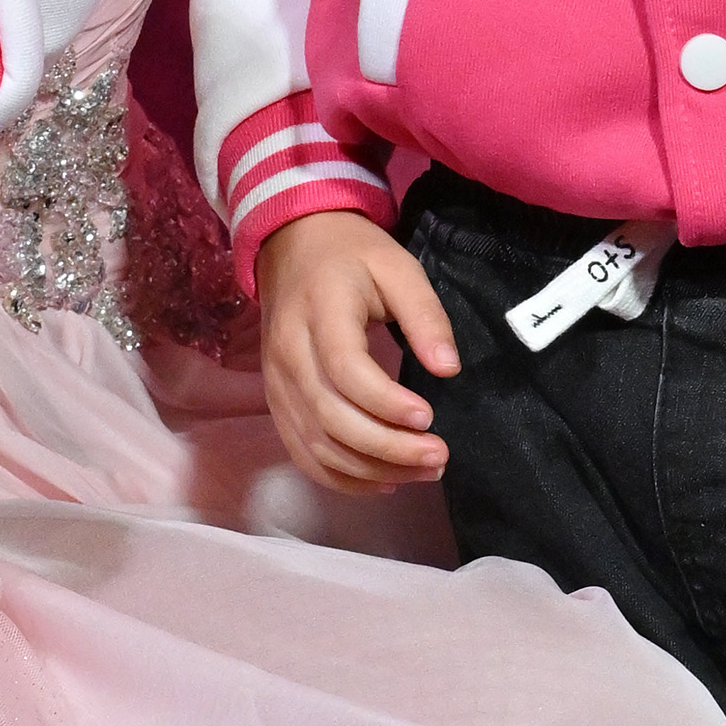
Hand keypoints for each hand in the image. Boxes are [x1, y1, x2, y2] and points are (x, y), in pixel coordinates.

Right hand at [256, 210, 458, 491]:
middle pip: (330, 416)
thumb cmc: (352, 256)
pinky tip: (383, 481)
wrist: (291, 245)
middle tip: (438, 456)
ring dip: (370, 468)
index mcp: (319, 311)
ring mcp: (277, 382)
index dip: (386, 403)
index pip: (345, 370)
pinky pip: (302, 452)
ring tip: (422, 471)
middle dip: (387, 447)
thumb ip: (425, 315)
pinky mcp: (276, 402)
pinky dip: (340, 477)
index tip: (429, 417)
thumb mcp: (397, 267)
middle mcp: (288, 352)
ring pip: (316, 443)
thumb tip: (448, 370)